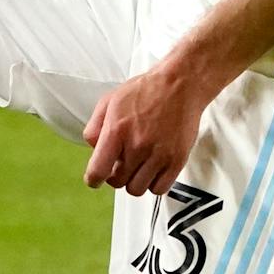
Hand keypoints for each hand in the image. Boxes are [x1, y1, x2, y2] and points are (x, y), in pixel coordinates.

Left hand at [83, 60, 217, 194]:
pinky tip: (153, 168)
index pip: (98, 171)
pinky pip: (159, 189)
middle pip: (117, 182)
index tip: (96, 179)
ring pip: (137, 189)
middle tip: (123, 161)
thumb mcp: (109, 101)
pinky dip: (154, 183)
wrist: (180, 85)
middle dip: (116, 174)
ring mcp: (158, 155)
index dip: (93, 179)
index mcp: (117, 131)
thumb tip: (93, 151)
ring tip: (139, 164)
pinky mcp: (176, 160)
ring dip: (134, 180)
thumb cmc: (146, 91)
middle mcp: (137, 145)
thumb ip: (94, 128)